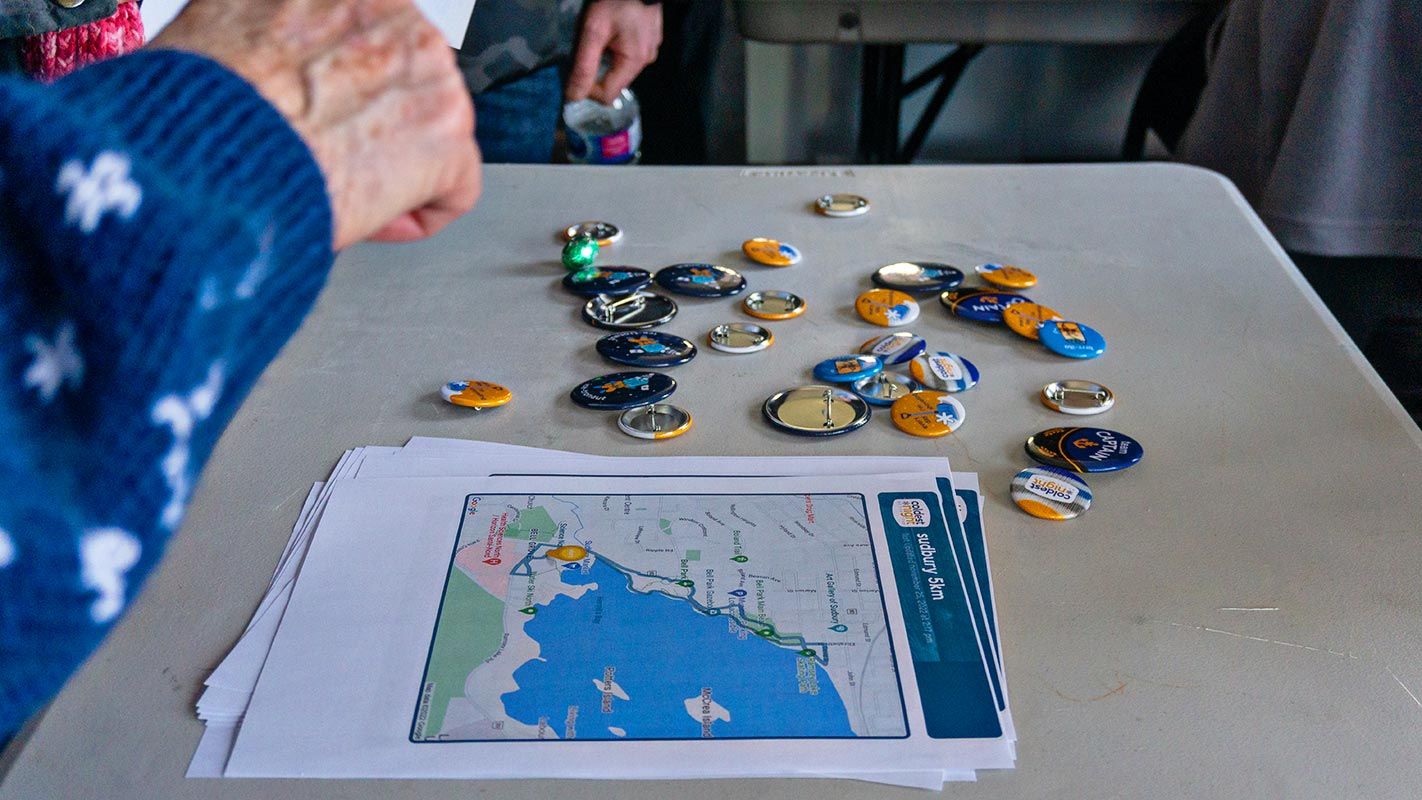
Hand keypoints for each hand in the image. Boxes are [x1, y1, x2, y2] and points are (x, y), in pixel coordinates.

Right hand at [151, 0, 480, 248]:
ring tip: (332, 182)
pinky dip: (416, 215)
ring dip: (390, 167)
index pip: (367, 36)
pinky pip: (456, 189)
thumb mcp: (221, 23)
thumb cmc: (200, 105)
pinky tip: (367, 216)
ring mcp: (430, 71)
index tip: (317, 111)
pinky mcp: (449, 134)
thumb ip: (268, 27)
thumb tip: (262, 50)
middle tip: (321, 154)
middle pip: (403, 83)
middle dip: (370, 125)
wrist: (209, 154)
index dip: (341, 85)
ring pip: (429, 132)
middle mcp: (394, 10)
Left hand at [566, 0, 661, 104]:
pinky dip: (616, 47)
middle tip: (586, 46)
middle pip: (614, 81)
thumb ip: (584, 66)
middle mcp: (646, 61)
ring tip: (600, 34)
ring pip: (621, 67)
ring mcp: (651, 49)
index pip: (607, 96)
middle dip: (596, 70)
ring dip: (606, 57)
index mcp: (634, 62)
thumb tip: (572, 98)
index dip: (587, 89)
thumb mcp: (593, 31)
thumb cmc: (615, 0)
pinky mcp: (651, 38)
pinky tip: (612, 29)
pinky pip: (629, 53)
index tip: (576, 69)